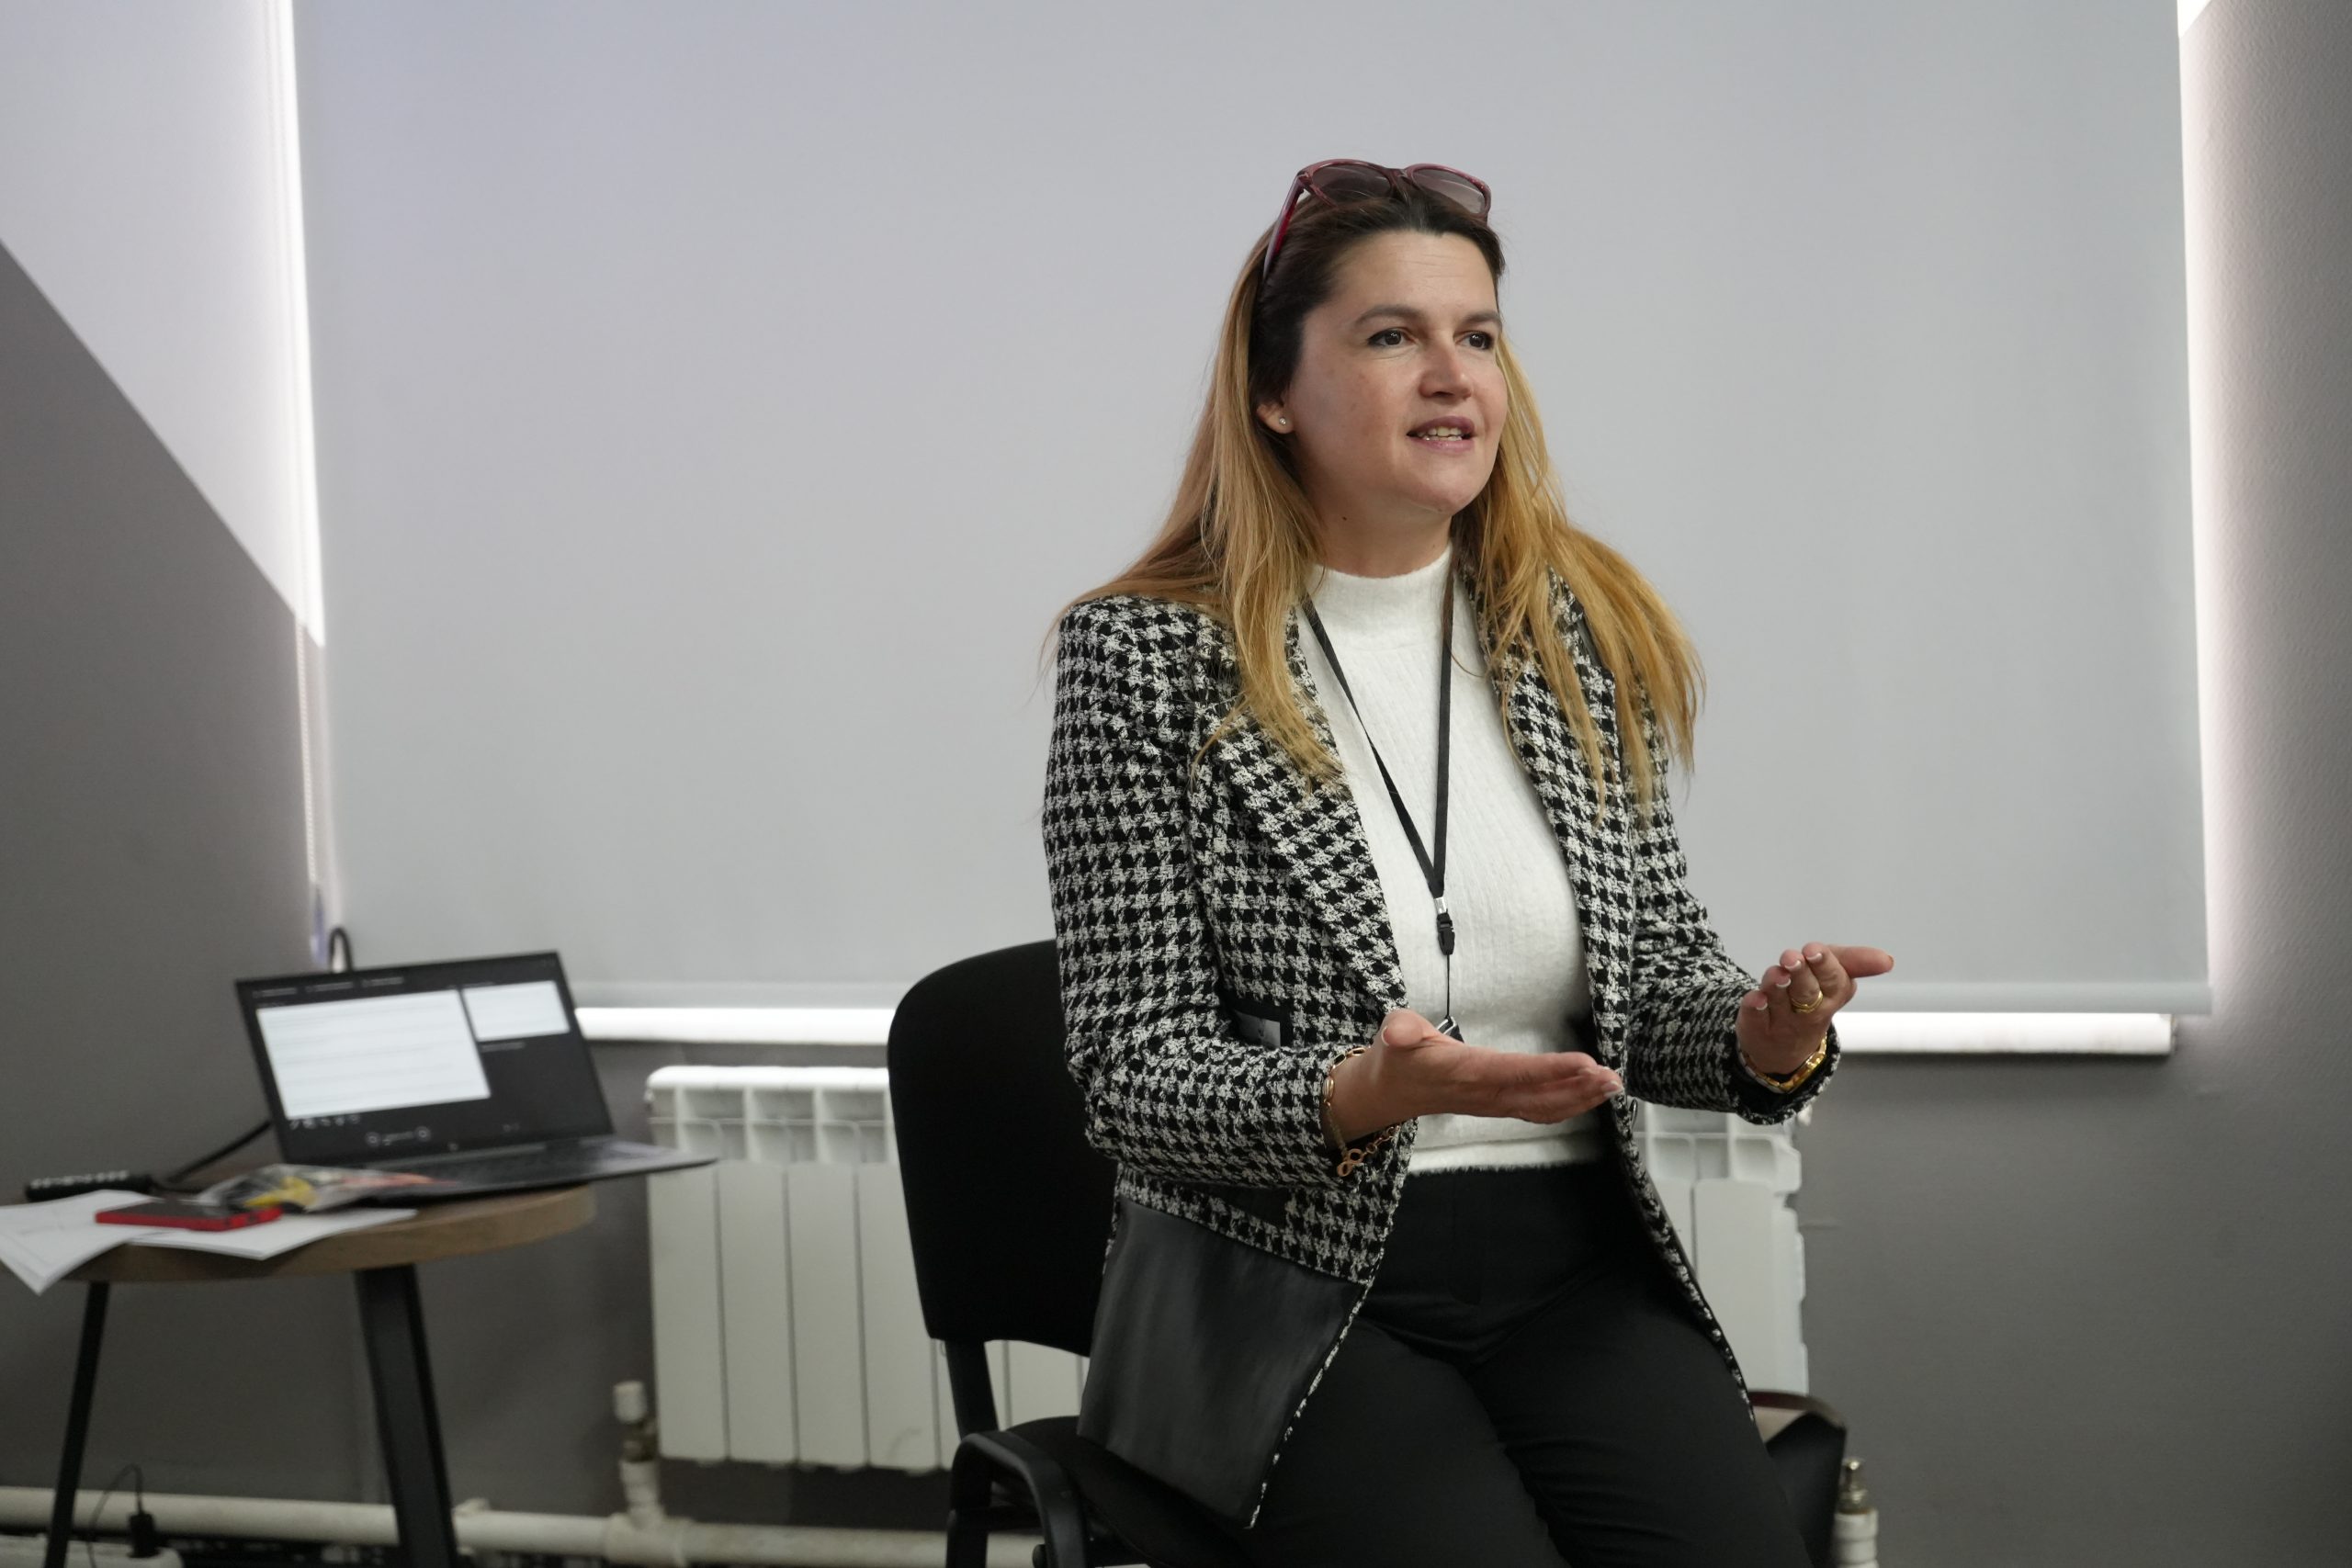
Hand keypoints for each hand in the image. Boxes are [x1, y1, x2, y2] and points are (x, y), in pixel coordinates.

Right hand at [1326, 1008, 1623, 1144]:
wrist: (1389, 1093)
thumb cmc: (1397, 1057)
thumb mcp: (1392, 1035)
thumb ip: (1398, 1031)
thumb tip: (1395, 1034)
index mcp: (1462, 1072)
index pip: (1511, 1072)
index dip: (1548, 1070)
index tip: (1584, 1063)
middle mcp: (1482, 1095)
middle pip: (1536, 1097)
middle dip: (1577, 1089)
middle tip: (1613, 1078)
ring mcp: (1493, 1106)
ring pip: (1542, 1108)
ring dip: (1580, 1099)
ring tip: (1613, 1086)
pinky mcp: (1499, 1107)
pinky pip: (1538, 1111)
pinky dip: (1568, 1106)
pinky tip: (1590, 1097)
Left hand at [1736, 943, 1894, 1077]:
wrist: (1783, 1048)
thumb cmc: (1813, 1001)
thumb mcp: (1834, 977)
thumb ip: (1854, 962)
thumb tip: (1888, 960)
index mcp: (1831, 997)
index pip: (1834, 982)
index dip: (1825, 965)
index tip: (1814, 950)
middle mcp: (1807, 1012)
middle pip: (1807, 993)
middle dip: (1801, 974)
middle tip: (1792, 958)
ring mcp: (1781, 1022)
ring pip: (1780, 1002)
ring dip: (1776, 986)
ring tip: (1776, 974)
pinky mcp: (1757, 1028)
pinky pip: (1756, 1019)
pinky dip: (1756, 1008)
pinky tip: (1756, 998)